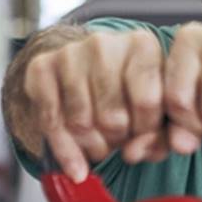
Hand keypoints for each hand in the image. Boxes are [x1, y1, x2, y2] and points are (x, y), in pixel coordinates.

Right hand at [23, 30, 167, 180]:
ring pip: (80, 123)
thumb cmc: (132, 93)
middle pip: (112, 117)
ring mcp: (70, 53)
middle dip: (118, 140)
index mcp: (142, 45)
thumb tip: (134, 153)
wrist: (87, 70)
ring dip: (92, 146)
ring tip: (101, 141)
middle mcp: (104, 43)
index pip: (147, 102)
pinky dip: (65, 150)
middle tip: (119, 138)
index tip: (144, 134)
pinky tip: (76, 158)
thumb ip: (161, 137)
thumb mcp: (158, 111)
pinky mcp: (41, 67)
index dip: (146, 130)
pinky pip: (50, 123)